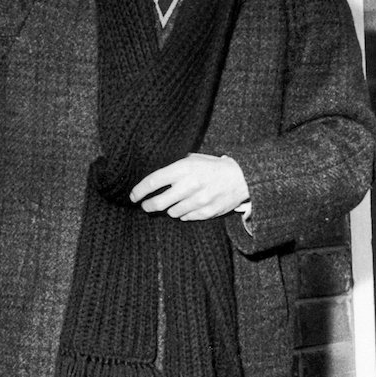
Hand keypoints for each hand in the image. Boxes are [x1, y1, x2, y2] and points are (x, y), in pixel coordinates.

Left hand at [130, 154, 248, 220]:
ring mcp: (198, 201)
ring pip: (172, 212)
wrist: (242, 177)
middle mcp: (189, 185)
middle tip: (145, 205)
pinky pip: (186, 217)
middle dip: (148, 206)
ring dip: (168, 209)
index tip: (133, 196)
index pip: (153, 182)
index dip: (139, 191)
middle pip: (158, 203)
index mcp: (184, 168)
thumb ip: (176, 167)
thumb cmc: (214, 166)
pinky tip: (187, 207)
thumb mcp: (194, 159)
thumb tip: (155, 178)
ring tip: (172, 203)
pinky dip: (183, 214)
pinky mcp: (207, 212)